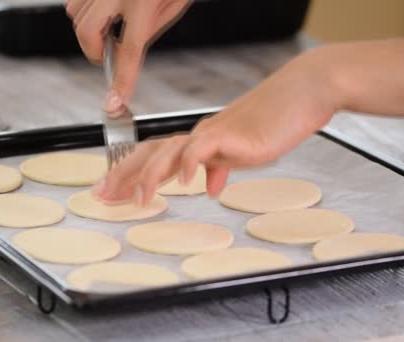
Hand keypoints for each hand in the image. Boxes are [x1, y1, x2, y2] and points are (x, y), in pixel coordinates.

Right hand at [66, 0, 190, 113]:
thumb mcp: (173, 5)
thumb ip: (147, 30)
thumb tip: (124, 52)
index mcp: (145, 1)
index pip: (130, 50)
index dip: (122, 80)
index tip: (115, 101)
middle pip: (88, 32)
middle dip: (93, 52)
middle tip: (106, 55)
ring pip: (75, 14)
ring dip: (87, 28)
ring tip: (109, 25)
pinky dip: (83, 9)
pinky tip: (103, 8)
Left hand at [92, 47, 341, 205]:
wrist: (300, 94)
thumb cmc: (275, 121)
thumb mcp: (243, 152)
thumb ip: (222, 166)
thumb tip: (210, 186)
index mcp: (199, 140)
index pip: (155, 157)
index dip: (130, 173)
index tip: (112, 191)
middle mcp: (199, 135)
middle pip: (151, 154)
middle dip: (123, 176)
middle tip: (103, 196)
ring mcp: (213, 133)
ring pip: (169, 151)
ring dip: (150, 176)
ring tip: (138, 200)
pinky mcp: (232, 134)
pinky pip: (203, 147)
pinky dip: (191, 164)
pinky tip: (186, 182)